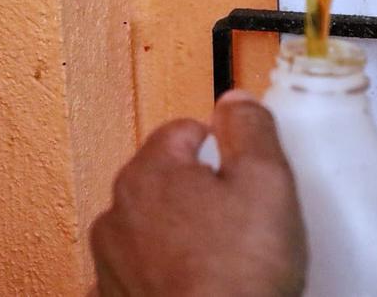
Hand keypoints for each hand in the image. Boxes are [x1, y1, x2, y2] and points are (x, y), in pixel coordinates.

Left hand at [90, 91, 306, 296]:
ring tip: (223, 258)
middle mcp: (116, 213)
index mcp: (149, 172)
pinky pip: (141, 273)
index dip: (221, 146)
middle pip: (163, 179)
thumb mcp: (268, 179)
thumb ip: (251, 128)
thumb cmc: (242, 266)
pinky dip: (163, 274)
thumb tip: (235, 99)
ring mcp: (108, 265)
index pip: (183, 131)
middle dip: (199, 190)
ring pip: (150, 227)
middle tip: (242, 217)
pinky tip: (195, 285)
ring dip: (179, 233)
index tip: (245, 173)